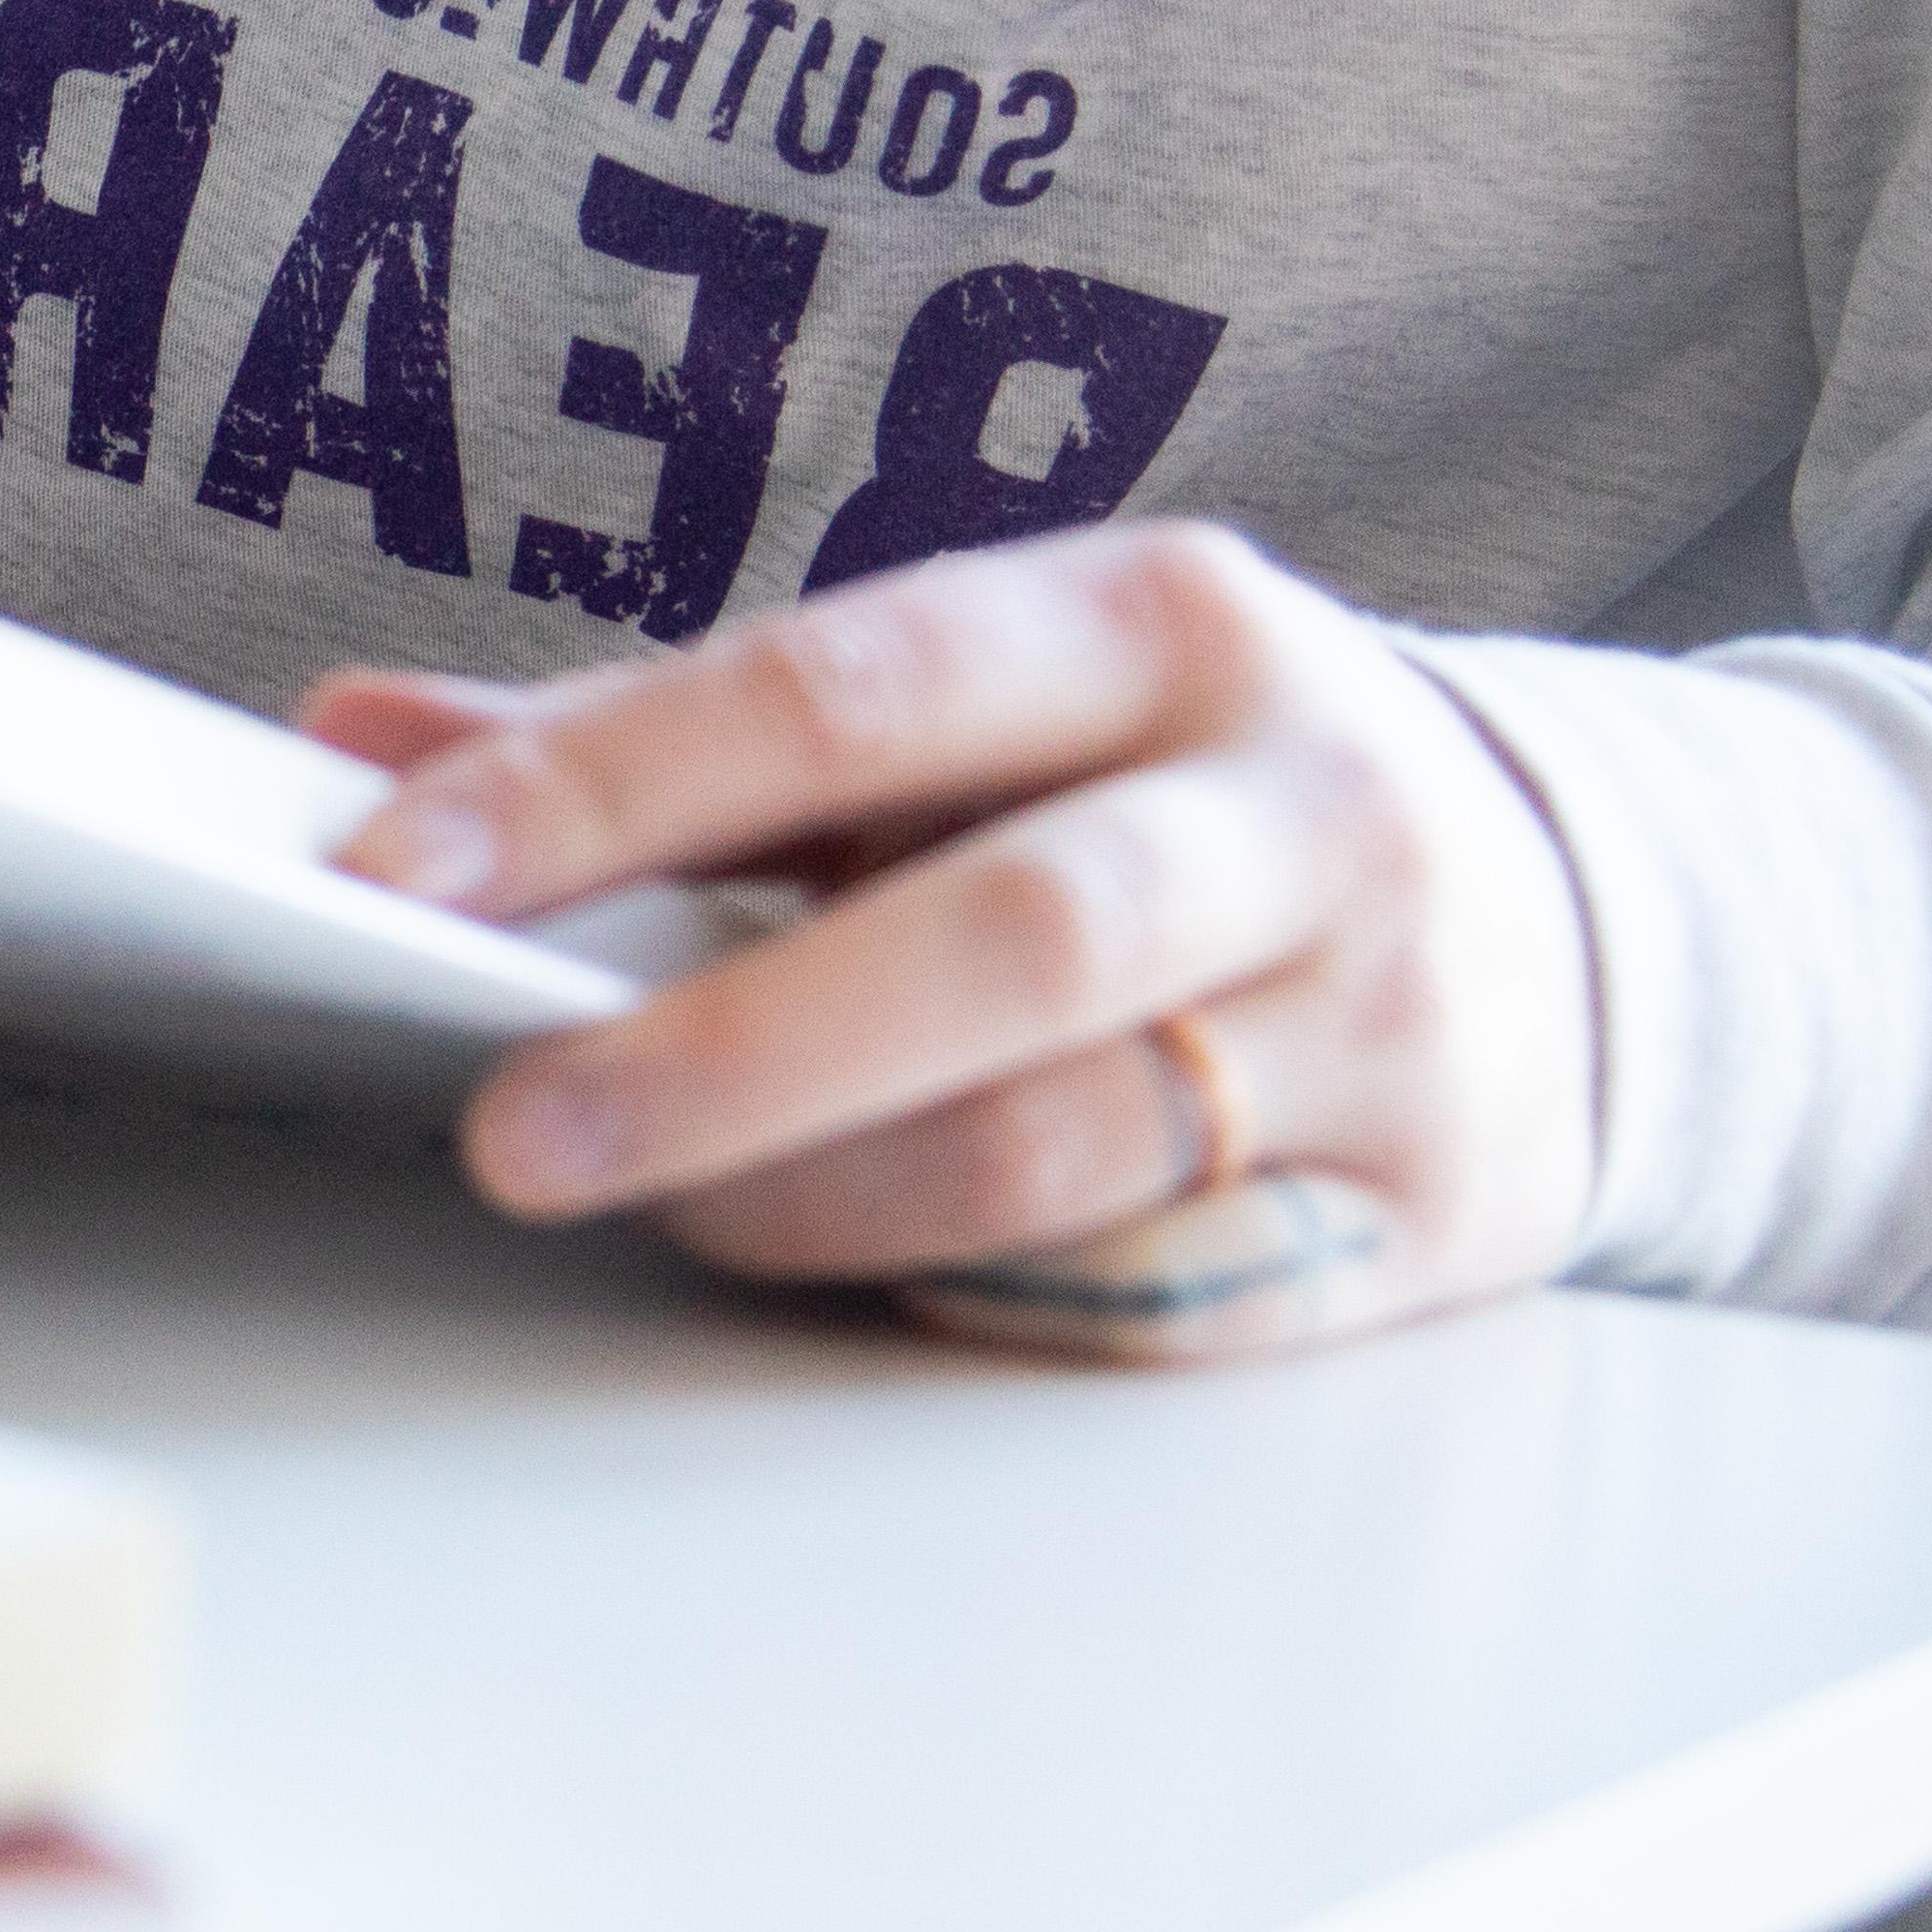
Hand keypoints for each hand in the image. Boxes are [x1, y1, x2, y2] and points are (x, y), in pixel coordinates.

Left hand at [304, 525, 1599, 1360]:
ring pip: (1073, 1146)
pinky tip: (853, 1290)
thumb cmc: (1176, 793)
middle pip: (996, 937)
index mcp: (1165, 623)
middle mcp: (1305, 810)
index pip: (846, 688)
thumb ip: (668, 732)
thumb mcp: (974, 705)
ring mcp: (1393, 1028)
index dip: (604, 786)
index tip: (393, 869)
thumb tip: (353, 743)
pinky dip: (977, 1307)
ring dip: (821, 1200)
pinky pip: (1164, 1304)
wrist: (1579, 919)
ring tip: (653, 1207)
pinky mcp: (1434, 1230)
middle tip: (507, 1123)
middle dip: (723, 1047)